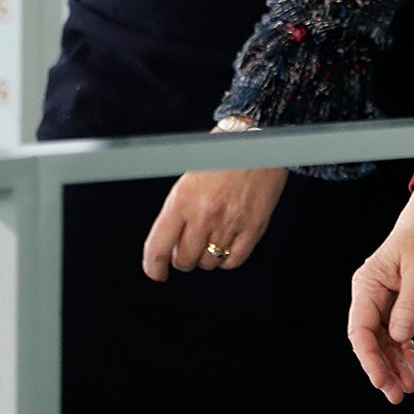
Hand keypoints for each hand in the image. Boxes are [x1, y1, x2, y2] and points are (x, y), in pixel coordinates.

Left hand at [140, 151, 287, 280]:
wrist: (260, 141)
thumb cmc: (224, 153)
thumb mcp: (189, 177)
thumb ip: (178, 210)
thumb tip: (169, 244)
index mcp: (182, 199)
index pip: (158, 247)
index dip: (154, 267)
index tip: (156, 272)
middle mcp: (205, 213)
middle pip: (184, 260)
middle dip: (183, 257)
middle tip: (188, 246)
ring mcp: (230, 222)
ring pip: (209, 263)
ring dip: (207, 257)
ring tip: (211, 239)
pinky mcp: (254, 227)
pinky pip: (234, 260)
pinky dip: (228, 259)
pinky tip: (227, 245)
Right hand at [348, 184, 413, 402]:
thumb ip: (410, 305)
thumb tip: (399, 338)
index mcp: (368, 284)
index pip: (361, 330)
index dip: (370, 359)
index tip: (382, 381)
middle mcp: (371, 293)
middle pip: (370, 341)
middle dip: (383, 369)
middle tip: (398, 395)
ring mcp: (384, 299)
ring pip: (385, 341)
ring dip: (396, 365)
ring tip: (410, 386)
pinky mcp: (399, 301)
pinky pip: (398, 333)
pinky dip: (406, 351)